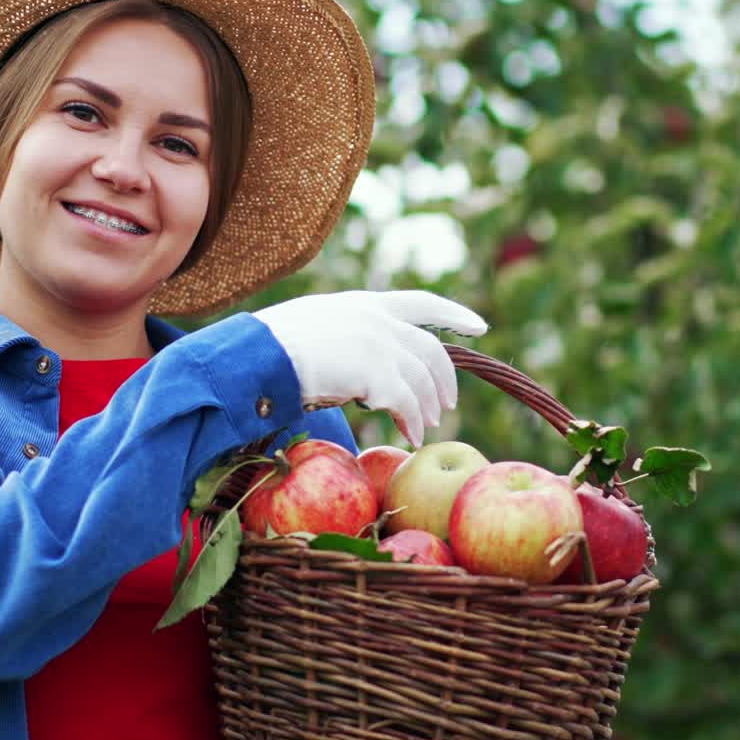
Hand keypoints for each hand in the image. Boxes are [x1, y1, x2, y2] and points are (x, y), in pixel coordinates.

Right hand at [253, 290, 486, 445]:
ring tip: (428, 426)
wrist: (260, 354)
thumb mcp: (314, 327)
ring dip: (428, 406)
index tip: (480, 326)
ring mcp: (380, 344)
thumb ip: (343, 337)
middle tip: (448, 403)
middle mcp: (378, 319)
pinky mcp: (377, 373)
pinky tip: (412, 436)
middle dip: (444, 378)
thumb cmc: (271, 347)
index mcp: (365, 304)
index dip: (454, 315)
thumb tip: (353, 364)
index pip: (421, 302)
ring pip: (422, 380)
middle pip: (430, 349)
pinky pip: (407, 404)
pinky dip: (413, 422)